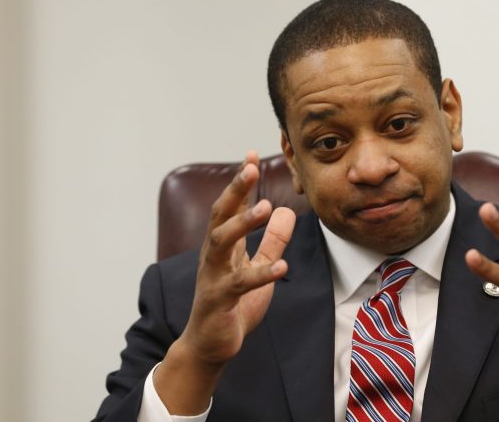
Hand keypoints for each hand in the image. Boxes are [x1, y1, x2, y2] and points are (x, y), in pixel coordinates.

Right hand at [154, 151, 295, 414]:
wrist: (211, 345)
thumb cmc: (232, 304)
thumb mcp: (257, 267)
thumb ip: (271, 241)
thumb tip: (287, 212)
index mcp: (223, 246)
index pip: (230, 207)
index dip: (241, 182)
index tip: (251, 154)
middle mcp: (213, 256)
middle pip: (220, 216)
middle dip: (234, 191)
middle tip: (249, 168)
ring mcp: (213, 277)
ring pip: (220, 243)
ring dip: (241, 224)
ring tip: (265, 207)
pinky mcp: (219, 302)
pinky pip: (239, 285)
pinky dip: (261, 275)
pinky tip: (282, 267)